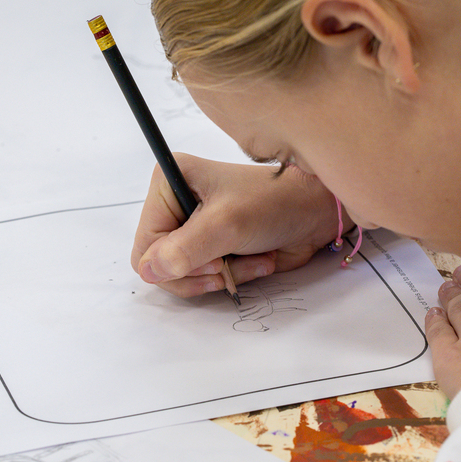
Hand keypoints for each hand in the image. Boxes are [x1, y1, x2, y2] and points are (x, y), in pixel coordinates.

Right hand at [131, 153, 341, 297]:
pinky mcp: (213, 246)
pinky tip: (256, 260)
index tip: (208, 261)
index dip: (172, 262)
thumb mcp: (226, 225)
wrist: (314, 212)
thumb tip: (149, 271)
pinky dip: (233, 276)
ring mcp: (195, 227)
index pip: (145, 244)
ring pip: (184, 275)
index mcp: (168, 183)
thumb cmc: (273, 203)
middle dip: (198, 271)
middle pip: (160, 264)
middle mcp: (176, 204)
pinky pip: (207, 278)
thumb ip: (184, 250)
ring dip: (221, 275)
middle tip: (226, 265)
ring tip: (250, 258)